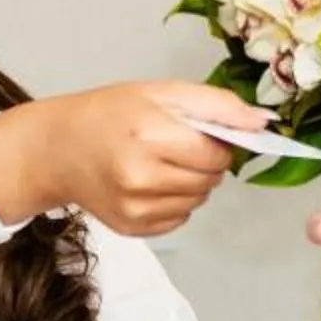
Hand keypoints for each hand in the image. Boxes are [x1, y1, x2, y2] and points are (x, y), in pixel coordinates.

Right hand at [0, 82, 268, 235]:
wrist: (57, 149)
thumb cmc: (111, 113)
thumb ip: (217, 105)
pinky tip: (151, 183)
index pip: (217, 154)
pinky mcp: (132, 227)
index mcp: (149, 136)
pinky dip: (175, 201)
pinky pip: (180, 218)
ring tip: (161, 163)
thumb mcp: (162, 92)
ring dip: (192, 182)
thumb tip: (262, 124)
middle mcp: (141, 177)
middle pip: (211, 180)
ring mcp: (134, 207)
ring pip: (199, 200)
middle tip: (176, 146)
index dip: (218, 143)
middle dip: (206, 162)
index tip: (198, 133)